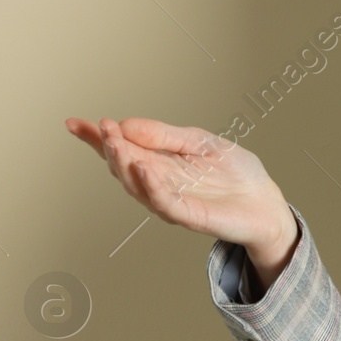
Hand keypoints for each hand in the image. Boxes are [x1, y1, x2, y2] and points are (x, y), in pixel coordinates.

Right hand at [65, 116, 293, 256]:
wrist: (266, 202)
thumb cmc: (236, 173)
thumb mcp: (201, 142)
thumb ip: (166, 135)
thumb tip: (126, 124)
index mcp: (159, 163)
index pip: (122, 148)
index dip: (96, 138)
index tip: (74, 123)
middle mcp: (158, 183)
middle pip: (123, 166)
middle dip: (110, 147)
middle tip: (104, 128)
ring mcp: (171, 201)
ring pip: (137, 185)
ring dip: (124, 164)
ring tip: (117, 144)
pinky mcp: (190, 216)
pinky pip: (165, 203)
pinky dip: (152, 186)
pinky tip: (143, 169)